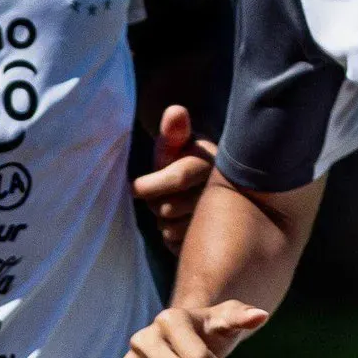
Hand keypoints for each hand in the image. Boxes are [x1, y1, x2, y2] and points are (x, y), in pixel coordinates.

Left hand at [130, 103, 216, 255]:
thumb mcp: (178, 144)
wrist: (207, 188)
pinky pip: (175, 246)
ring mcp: (220, 224)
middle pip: (168, 209)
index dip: (149, 185)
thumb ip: (174, 131)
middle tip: (161, 194)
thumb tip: (175, 111)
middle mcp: (222, 195)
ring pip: (170, 230)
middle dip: (156, 202)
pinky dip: (170, 238)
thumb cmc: (184, 161)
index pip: (177, 179)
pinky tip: (179, 225)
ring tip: (173, 208)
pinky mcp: (212, 244)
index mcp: (213, 167)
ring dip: (163, 222)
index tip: (135, 187)